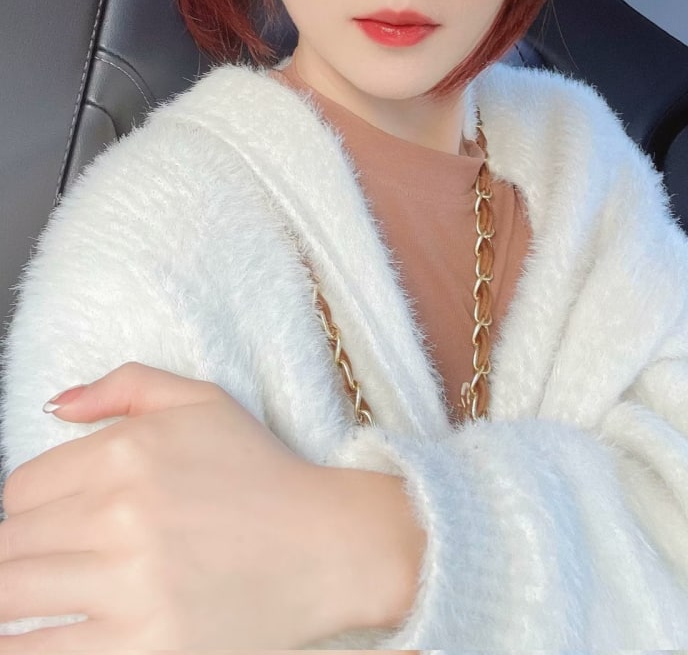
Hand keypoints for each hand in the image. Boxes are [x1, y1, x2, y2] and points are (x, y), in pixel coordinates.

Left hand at [0, 362, 343, 649]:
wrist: (329, 546)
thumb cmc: (263, 472)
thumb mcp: (201, 401)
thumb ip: (123, 387)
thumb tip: (54, 406)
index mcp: (126, 452)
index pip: (21, 489)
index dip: (28, 510)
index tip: (48, 526)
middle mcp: (121, 514)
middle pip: (10, 547)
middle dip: (15, 559)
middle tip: (37, 569)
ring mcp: (130, 584)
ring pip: (13, 599)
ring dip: (9, 605)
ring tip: (25, 606)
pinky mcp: (145, 646)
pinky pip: (45, 653)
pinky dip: (24, 647)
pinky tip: (27, 640)